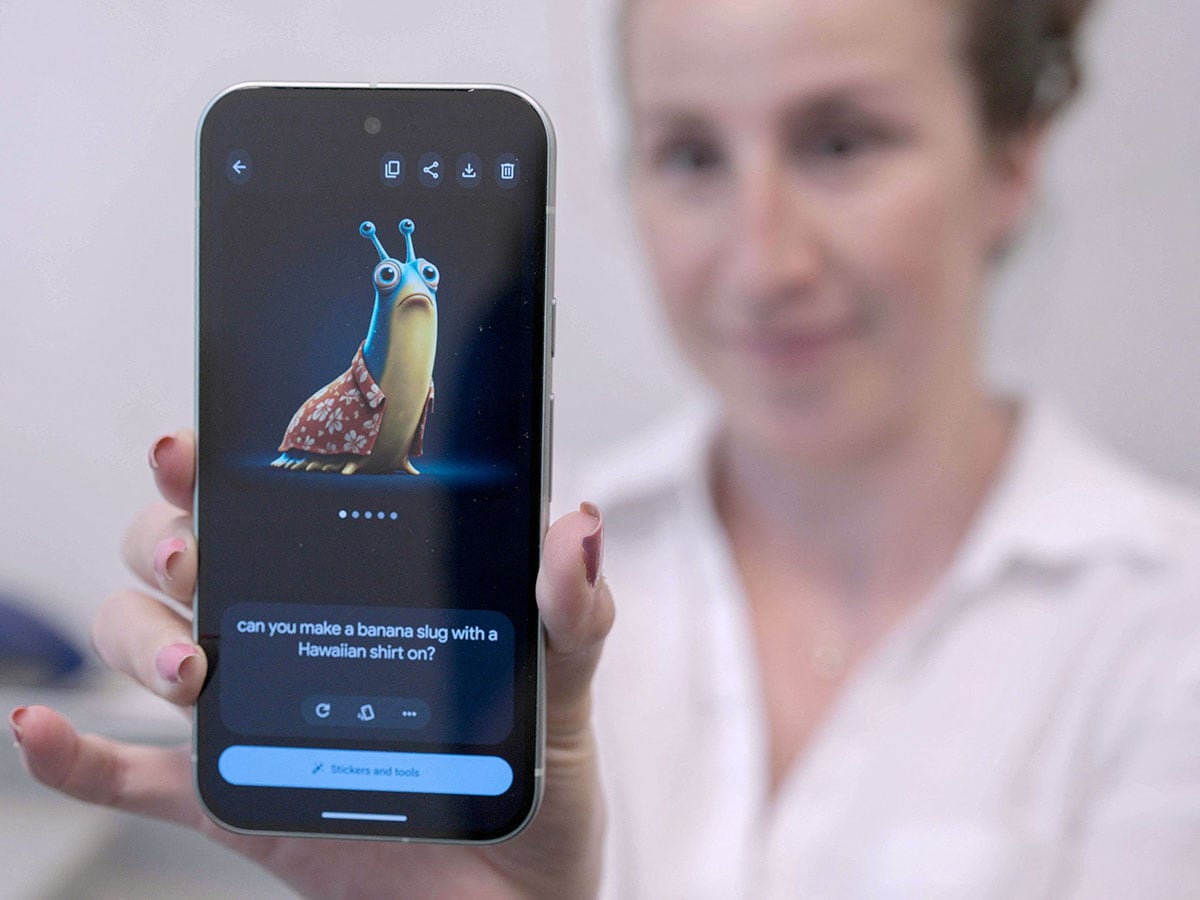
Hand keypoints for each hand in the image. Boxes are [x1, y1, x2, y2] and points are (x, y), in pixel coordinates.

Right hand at [9, 430, 613, 898]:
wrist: (518, 888)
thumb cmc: (534, 772)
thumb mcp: (564, 679)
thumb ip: (570, 608)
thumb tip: (573, 527)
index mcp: (354, 589)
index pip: (266, 507)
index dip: (213, 470)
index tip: (191, 447)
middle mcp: (287, 634)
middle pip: (178, 558)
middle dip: (166, 541)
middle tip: (201, 559)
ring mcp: (252, 714)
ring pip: (142, 644)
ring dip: (136, 637)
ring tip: (193, 663)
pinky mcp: (233, 799)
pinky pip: (130, 776)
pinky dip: (74, 755)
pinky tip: (39, 730)